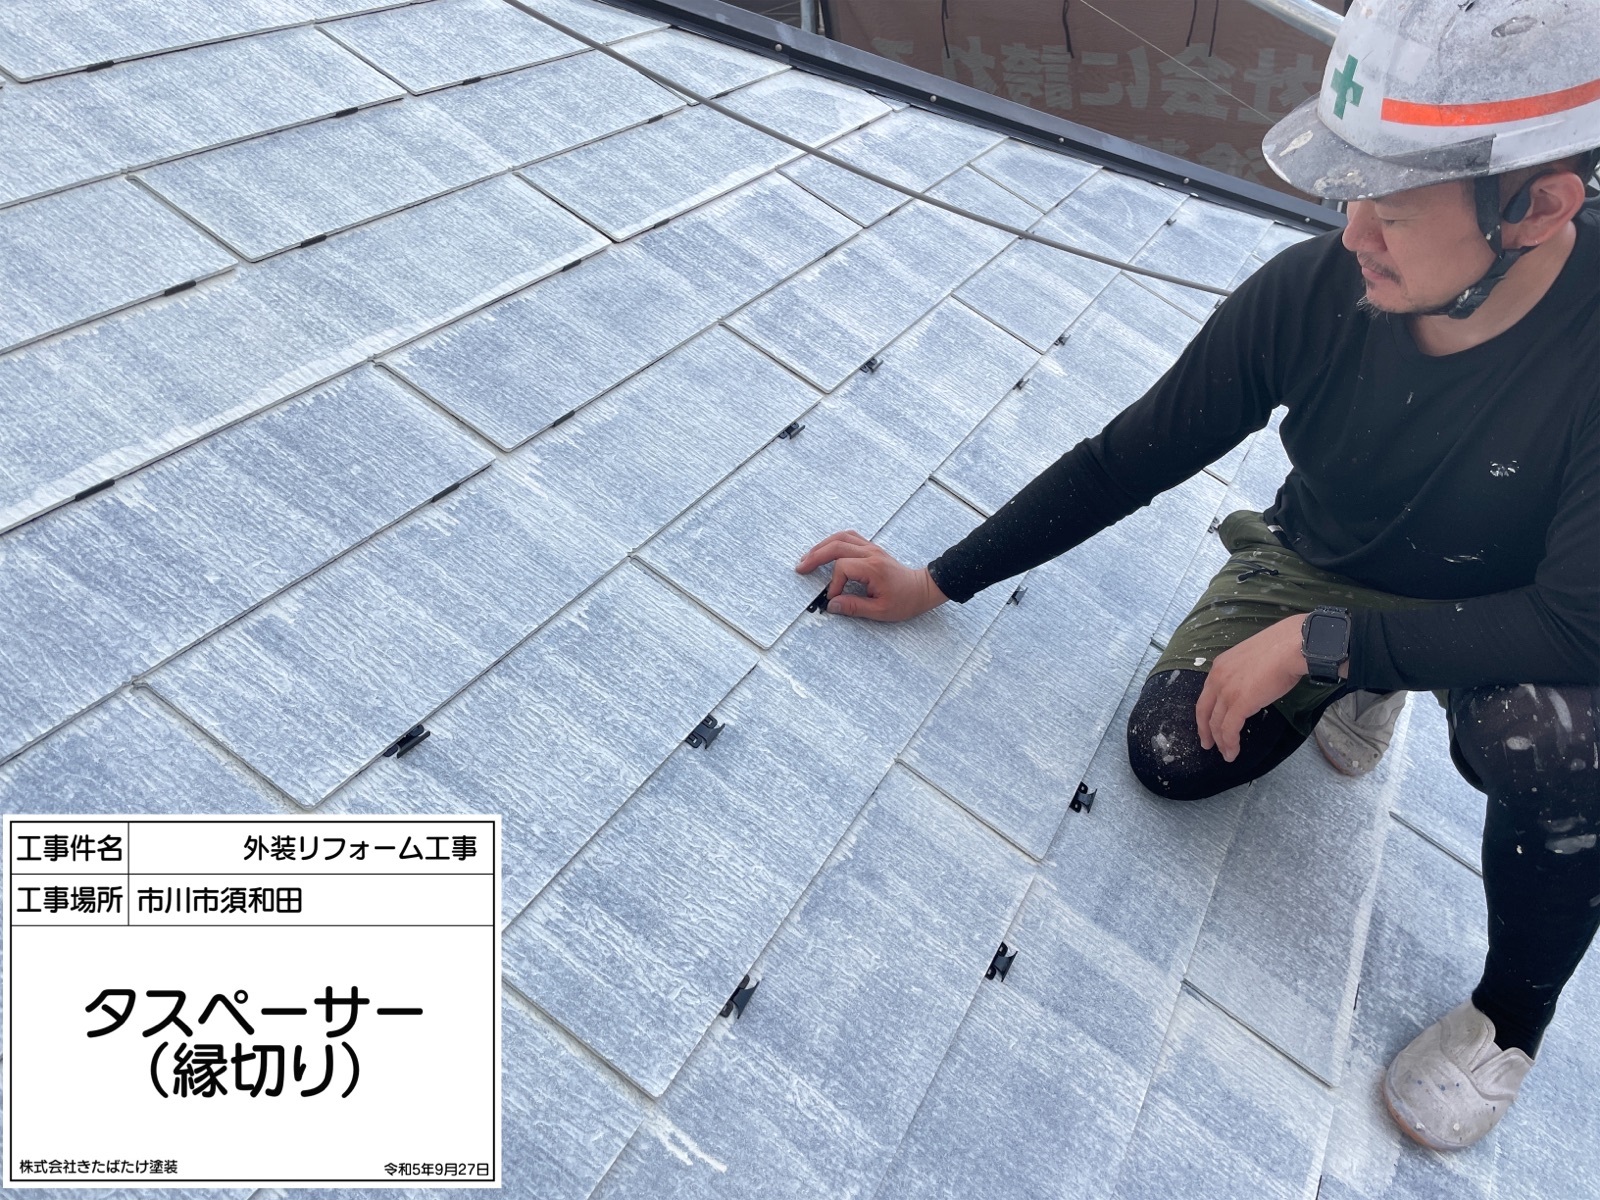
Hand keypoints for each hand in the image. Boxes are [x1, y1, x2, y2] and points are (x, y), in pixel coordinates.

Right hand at [794, 530, 947, 621]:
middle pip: (837, 545)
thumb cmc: (905, 600)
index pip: (843, 567)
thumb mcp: (881, 611)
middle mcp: (871, 553)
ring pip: (841, 537)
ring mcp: (871, 548)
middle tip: (800, 568)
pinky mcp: (871, 548)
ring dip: (822, 545)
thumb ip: (855, 607)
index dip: (834, 584)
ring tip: (808, 557)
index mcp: (873, 568)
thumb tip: (832, 605)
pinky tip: (824, 550)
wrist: (922, 588)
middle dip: (816, 556)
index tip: (833, 598)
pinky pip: (849, 537)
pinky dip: (834, 541)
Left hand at [1195, 614, 1341, 761]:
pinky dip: (1229, 744)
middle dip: (1205, 730)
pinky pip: (1229, 729)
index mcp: (1220, 665)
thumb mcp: (1254, 658)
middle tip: (1208, 744)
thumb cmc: (1283, 647)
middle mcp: (1217, 678)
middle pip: (1205, 710)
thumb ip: (1246, 672)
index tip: (1208, 723)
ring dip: (1220, 742)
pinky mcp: (1239, 704)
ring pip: (1216, 723)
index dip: (1206, 712)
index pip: (1207, 694)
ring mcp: (1226, 691)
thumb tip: (1254, 683)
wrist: (1293, 646)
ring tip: (1226, 754)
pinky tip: (1233, 753)